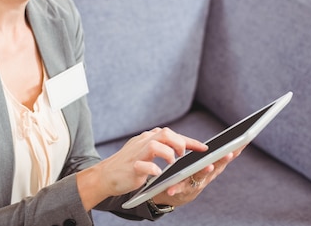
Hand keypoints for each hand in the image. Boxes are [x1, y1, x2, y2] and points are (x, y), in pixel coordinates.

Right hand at [77, 127, 207, 209]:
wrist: (105, 175)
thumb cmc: (128, 164)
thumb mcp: (144, 151)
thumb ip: (159, 146)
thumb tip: (180, 144)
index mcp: (148, 138)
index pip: (172, 135)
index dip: (190, 141)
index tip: (204, 148)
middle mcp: (143, 142)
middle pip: (165, 134)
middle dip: (179, 143)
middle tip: (182, 156)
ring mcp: (136, 154)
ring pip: (155, 145)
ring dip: (168, 154)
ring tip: (172, 162)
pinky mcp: (131, 167)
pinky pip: (144, 165)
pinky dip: (153, 168)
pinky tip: (158, 173)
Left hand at [152, 145, 245, 207]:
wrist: (176, 195)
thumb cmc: (193, 176)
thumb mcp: (206, 165)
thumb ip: (216, 155)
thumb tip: (232, 141)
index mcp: (213, 168)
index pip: (225, 157)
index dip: (235, 150)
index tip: (243, 141)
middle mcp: (207, 177)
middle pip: (217, 167)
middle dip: (223, 160)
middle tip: (229, 153)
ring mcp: (195, 184)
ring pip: (200, 176)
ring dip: (205, 171)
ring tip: (209, 166)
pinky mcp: (181, 191)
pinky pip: (178, 189)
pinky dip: (176, 189)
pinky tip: (171, 189)